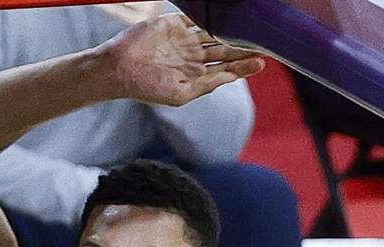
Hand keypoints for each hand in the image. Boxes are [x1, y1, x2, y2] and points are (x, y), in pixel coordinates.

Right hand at [99, 13, 264, 106]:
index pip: (227, 68)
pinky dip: (208, 16)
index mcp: (197, 75)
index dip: (244, 66)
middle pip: (225, 49)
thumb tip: (232, 77)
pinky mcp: (173, 23)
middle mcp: (193, 56)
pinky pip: (194, 17)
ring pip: (214, 33)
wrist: (119, 69)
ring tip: (251, 29)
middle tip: (264, 43)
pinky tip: (225, 16)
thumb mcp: (181, 94)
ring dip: (231, 31)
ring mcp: (184, 39)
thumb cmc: (147, 87)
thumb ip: (207, 85)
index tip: (261, 62)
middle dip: (244, 47)